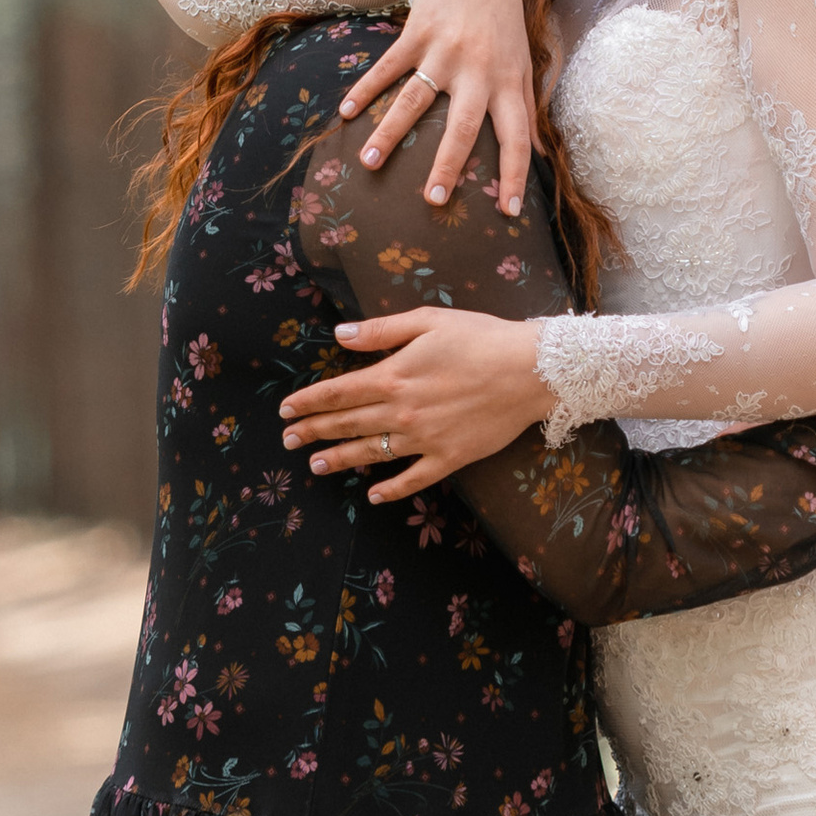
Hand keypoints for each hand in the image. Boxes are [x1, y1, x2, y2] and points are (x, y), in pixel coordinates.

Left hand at [279, 308, 548, 499]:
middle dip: (312, 432)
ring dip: (339, 459)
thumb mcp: (427, 321)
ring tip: (315, 466)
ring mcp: (424, 439)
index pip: (337, 393)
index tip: (285, 410)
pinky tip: (372, 494)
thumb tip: (339, 334)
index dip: (307, 402)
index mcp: (393, 376)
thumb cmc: (480, 337)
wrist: (530, 370)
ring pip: (371, 453)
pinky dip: (391, 489)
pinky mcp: (449, 457)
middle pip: (346, 425)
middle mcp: (401, 412)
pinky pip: (413, 479)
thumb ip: (380, 331)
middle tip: (288, 441)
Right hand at [336, 0, 534, 214]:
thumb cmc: (504, 22)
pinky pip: (388, 67)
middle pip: (463, 126)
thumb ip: (529, 108)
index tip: (507, 211)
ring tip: (369, 163)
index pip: (517, 137)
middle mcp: (478, 71)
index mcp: (508, 83)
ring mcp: (445, 52)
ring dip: (390, 133)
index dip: (514, 174)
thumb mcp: (524, 62)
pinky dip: (366, 89)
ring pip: (416, 100)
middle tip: (432, 201)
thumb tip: (543, 154)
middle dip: (447, 166)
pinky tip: (345, 112)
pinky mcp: (417, 33)